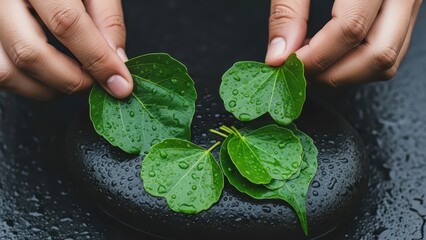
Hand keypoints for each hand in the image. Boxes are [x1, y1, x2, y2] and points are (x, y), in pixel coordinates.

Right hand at [0, 0, 132, 99]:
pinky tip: (52, 75)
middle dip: (71, 80)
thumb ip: (107, 20)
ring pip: (7, 71)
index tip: (120, 83)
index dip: (97, 59)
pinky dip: (29, 85)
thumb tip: (117, 62)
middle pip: (29, 52)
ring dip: (48, 89)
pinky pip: (0, 74)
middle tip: (96, 82)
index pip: (66, 22)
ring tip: (74, 79)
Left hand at [265, 0, 422, 85]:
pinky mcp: (406, 6)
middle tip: (301, 70)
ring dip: (348, 73)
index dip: (314, 56)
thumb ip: (287, 11)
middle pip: (378, 53)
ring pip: (390, 57)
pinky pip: (391, 47)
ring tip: (315, 64)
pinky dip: (360, 61)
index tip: (286, 63)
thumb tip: (279, 55)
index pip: (350, 28)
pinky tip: (334, 53)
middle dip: (334, 73)